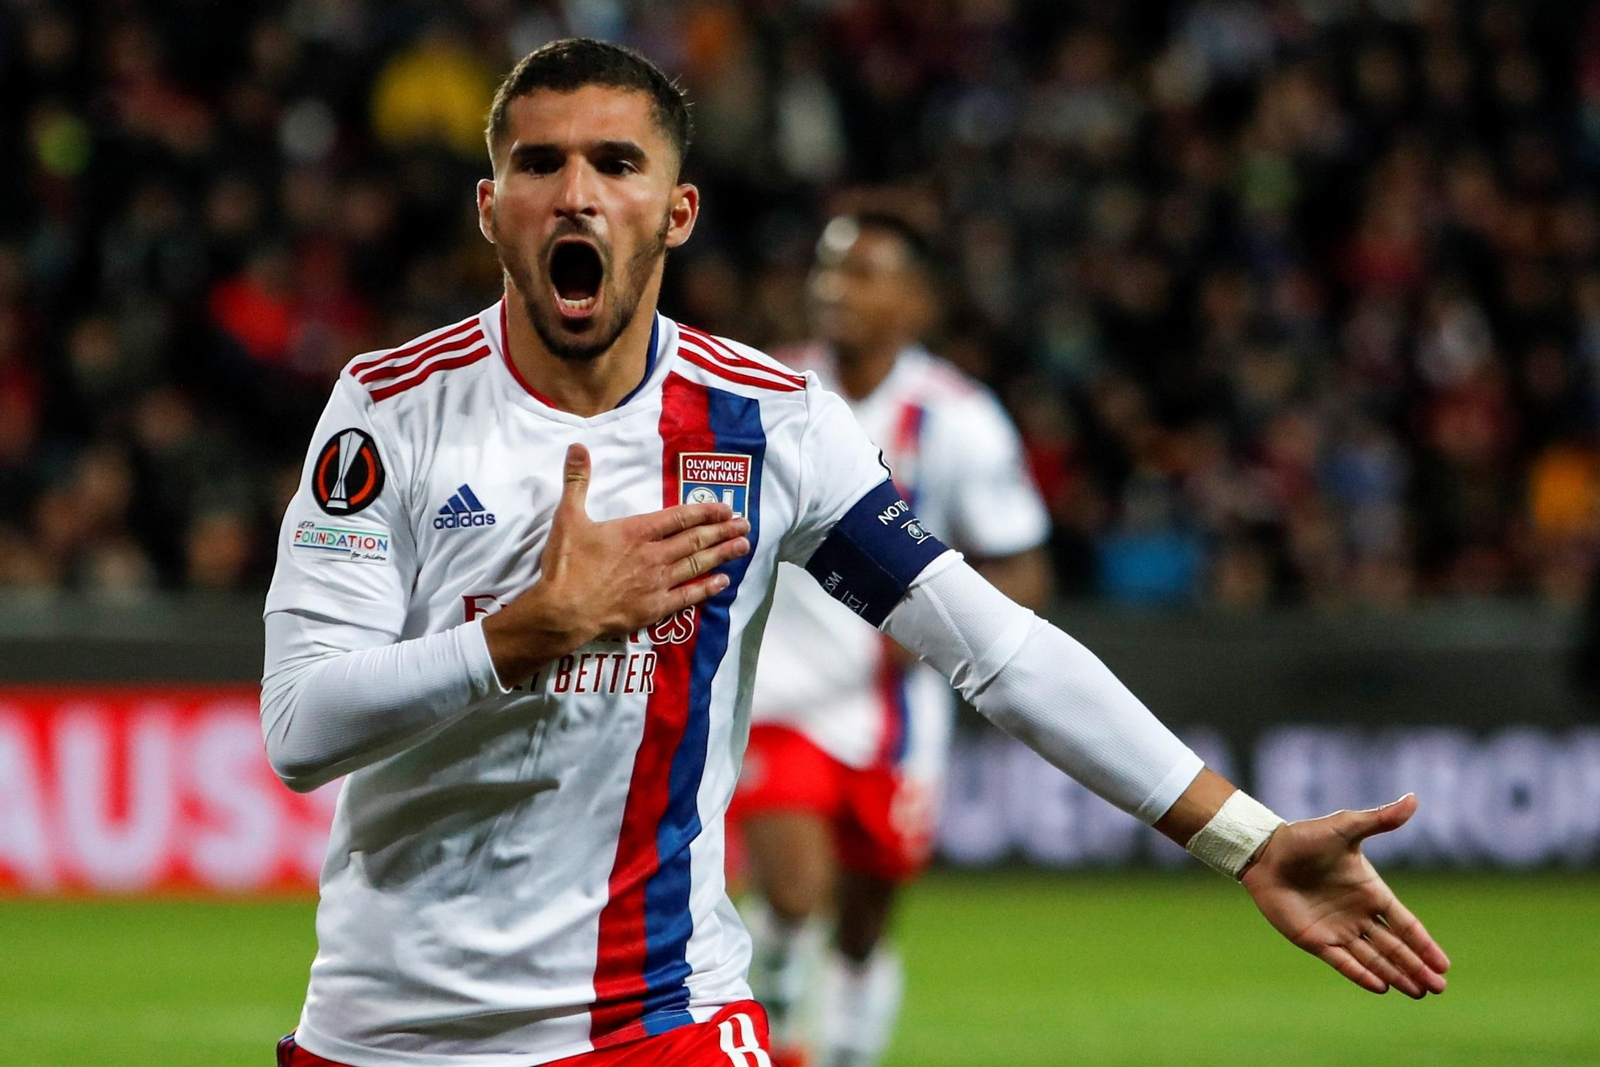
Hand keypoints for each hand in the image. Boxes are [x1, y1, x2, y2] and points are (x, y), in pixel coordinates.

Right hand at [484, 443, 750, 681]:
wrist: (563, 611)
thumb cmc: (566, 565)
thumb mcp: (568, 517)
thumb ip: (577, 480)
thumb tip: (578, 446)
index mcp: (636, 531)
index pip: (679, 517)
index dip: (705, 511)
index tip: (726, 508)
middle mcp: (654, 555)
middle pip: (696, 540)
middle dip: (723, 531)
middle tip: (746, 525)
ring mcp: (657, 583)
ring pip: (697, 564)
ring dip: (722, 555)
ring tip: (743, 547)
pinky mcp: (654, 608)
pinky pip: (688, 596)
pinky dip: (707, 588)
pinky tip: (722, 582)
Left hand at [1240, 794, 1450, 997]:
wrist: (1264, 852)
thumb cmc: (1304, 838)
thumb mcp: (1345, 827)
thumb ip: (1379, 819)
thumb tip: (1414, 798)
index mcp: (1371, 891)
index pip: (1405, 923)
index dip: (1424, 944)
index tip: (1445, 964)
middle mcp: (1358, 914)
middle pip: (1395, 947)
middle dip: (1417, 967)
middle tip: (1439, 988)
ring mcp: (1338, 929)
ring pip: (1374, 958)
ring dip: (1396, 975)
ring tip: (1419, 992)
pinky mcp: (1315, 939)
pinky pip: (1344, 962)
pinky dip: (1362, 974)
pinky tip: (1381, 988)